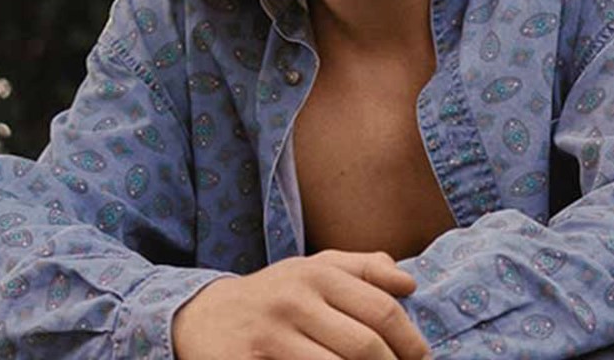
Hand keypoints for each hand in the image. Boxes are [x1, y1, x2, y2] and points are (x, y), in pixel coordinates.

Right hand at [172, 249, 431, 359]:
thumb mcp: (313, 269)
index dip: (410, 342)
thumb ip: (363, 268)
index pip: (382, 311)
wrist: (203, 317)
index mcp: (317, 274)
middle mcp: (295, 300)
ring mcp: (271, 336)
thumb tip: (409, 282)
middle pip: (364, 346)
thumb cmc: (273, 295)